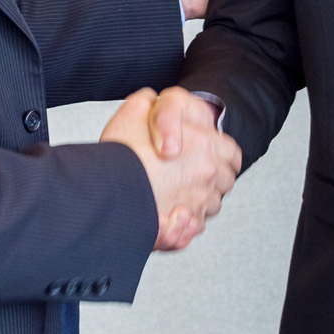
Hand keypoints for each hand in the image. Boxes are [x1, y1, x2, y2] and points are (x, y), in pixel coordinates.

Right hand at [101, 88, 240, 250]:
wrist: (103, 190)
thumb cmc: (119, 152)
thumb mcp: (135, 110)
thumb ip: (153, 104)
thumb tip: (156, 103)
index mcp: (204, 145)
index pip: (230, 152)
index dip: (220, 153)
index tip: (208, 155)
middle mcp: (207, 176)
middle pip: (224, 181)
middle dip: (212, 179)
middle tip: (189, 175)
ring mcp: (197, 204)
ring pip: (210, 206)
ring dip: (200, 201)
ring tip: (177, 194)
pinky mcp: (182, 230)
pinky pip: (193, 228)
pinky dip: (187, 225)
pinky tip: (170, 214)